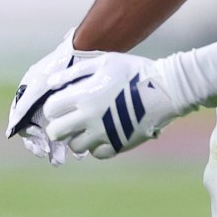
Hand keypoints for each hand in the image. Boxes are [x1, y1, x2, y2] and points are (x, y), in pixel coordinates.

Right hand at [7, 33, 90, 165]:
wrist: (88, 49)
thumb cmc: (61, 65)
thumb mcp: (40, 86)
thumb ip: (25, 105)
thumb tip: (11, 129)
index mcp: (29, 94)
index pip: (23, 123)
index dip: (30, 138)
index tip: (41, 147)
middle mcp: (41, 100)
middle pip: (36, 131)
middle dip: (44, 145)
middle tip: (53, 158)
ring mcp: (58, 103)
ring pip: (53, 131)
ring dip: (58, 146)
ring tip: (67, 158)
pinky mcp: (73, 106)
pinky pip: (69, 127)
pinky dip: (73, 138)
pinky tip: (82, 149)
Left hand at [43, 51, 187, 160]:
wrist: (166, 89)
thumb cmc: (133, 71)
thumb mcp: (104, 62)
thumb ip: (74, 72)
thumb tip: (51, 83)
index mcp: (83, 96)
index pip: (51, 110)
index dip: (53, 107)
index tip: (60, 104)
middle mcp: (89, 118)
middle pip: (56, 133)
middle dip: (58, 126)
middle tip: (68, 120)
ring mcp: (103, 134)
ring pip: (75, 146)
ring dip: (77, 137)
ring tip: (87, 126)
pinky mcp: (118, 145)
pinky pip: (97, 153)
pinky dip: (96, 146)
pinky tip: (103, 134)